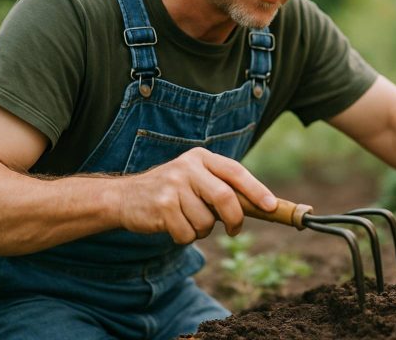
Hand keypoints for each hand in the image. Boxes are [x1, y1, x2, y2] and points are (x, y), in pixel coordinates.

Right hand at [115, 147, 276, 243]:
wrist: (125, 197)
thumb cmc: (171, 192)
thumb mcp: (195, 179)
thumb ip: (221, 187)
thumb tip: (261, 206)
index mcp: (201, 157)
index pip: (235, 171)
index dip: (256, 189)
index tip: (270, 206)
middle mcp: (187, 167)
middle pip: (225, 197)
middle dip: (235, 219)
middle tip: (235, 231)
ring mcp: (173, 186)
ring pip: (206, 221)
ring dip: (202, 230)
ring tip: (188, 221)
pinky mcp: (162, 206)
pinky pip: (188, 233)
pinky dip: (186, 237)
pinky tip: (173, 226)